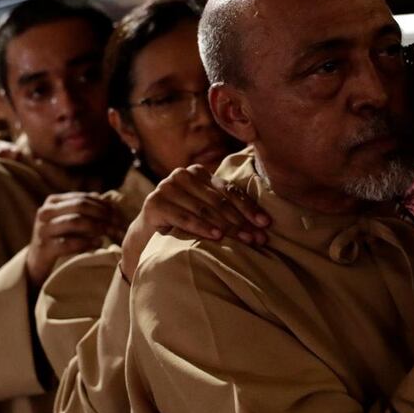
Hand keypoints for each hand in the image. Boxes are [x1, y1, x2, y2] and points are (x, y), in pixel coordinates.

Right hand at [26, 193, 126, 286]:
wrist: (37, 260)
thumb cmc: (59, 237)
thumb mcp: (69, 219)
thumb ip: (85, 209)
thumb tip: (109, 200)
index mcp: (53, 201)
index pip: (82, 197)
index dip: (102, 204)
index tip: (118, 213)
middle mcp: (45, 212)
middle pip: (79, 206)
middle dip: (101, 214)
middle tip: (117, 223)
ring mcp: (43, 229)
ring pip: (75, 221)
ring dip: (96, 226)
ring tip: (107, 232)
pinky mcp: (44, 247)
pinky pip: (69, 243)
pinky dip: (87, 242)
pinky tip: (98, 243)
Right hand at [120, 165, 270, 281]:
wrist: (148, 234)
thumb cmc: (184, 223)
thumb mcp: (206, 211)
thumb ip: (225, 207)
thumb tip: (263, 222)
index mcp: (199, 173)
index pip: (229, 190)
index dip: (248, 208)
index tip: (265, 224)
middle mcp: (183, 175)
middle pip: (218, 201)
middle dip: (241, 221)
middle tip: (257, 238)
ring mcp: (167, 187)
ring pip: (204, 209)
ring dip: (226, 226)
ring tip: (243, 239)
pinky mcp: (154, 203)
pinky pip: (183, 217)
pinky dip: (201, 227)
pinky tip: (216, 237)